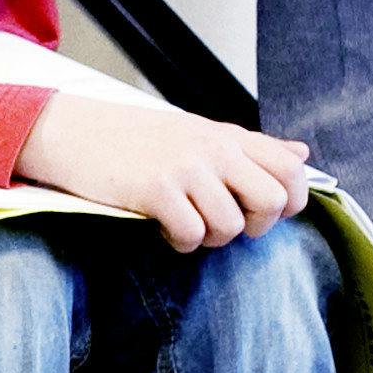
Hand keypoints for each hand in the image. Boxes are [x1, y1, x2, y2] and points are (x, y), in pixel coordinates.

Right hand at [14, 91, 313, 252]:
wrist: (69, 130)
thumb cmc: (132, 137)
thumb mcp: (198, 132)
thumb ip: (251, 147)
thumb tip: (302, 154)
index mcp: (227, 135)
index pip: (290, 170)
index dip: (288, 201)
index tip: (260, 212)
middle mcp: (213, 148)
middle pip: (271, 202)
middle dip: (254, 226)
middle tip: (225, 224)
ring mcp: (185, 168)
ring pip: (231, 226)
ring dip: (210, 238)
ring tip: (186, 225)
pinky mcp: (156, 189)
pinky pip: (192, 234)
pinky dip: (181, 241)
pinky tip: (163, 228)